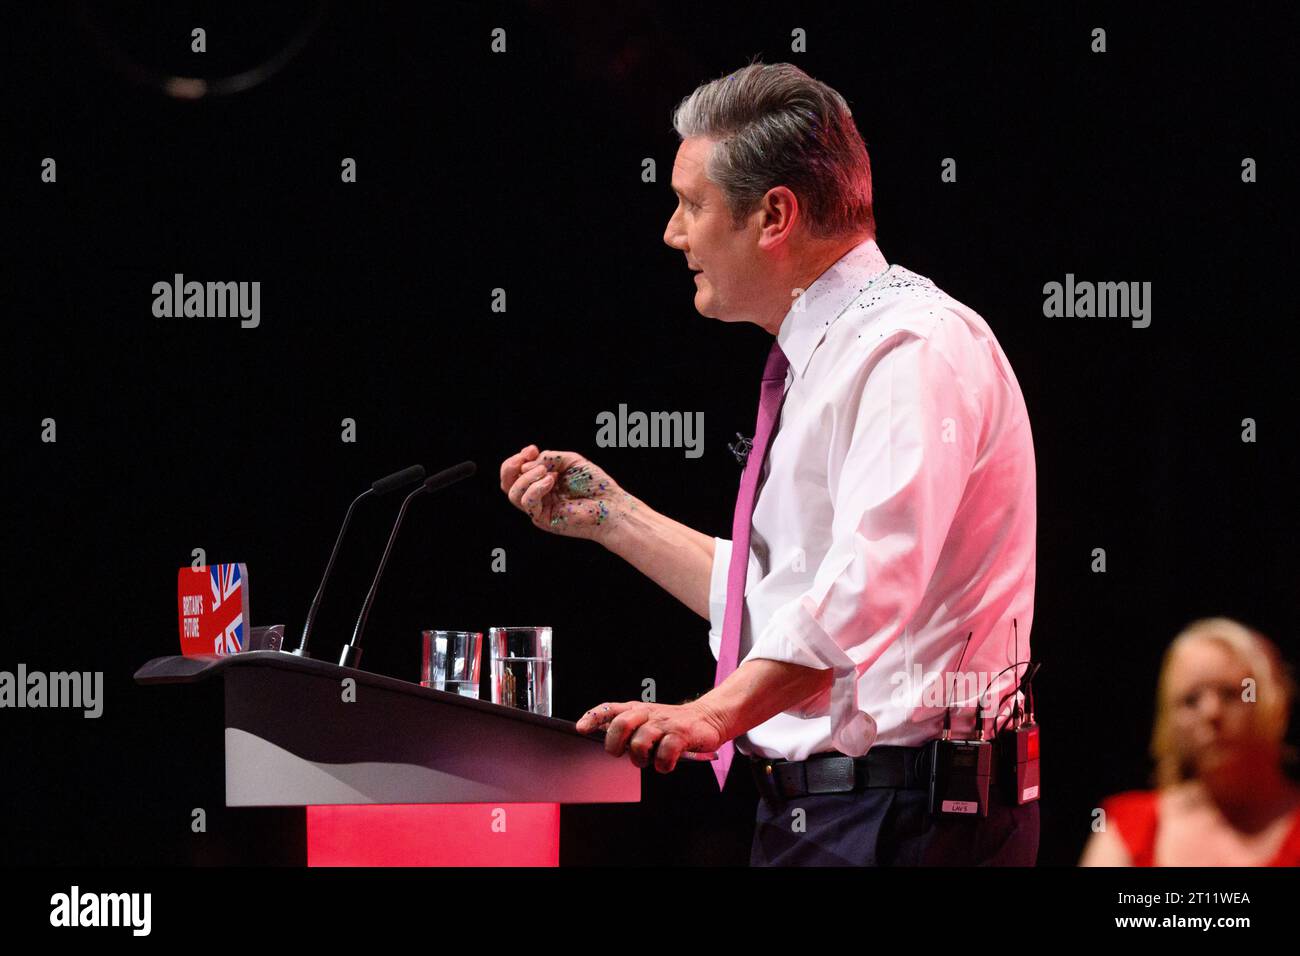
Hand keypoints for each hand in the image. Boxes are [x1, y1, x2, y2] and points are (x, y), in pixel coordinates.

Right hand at [499, 444, 633, 541]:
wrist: (611, 506)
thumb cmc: (594, 484)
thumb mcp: (570, 461)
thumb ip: (548, 459)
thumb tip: (526, 466)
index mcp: (542, 482)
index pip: (516, 472)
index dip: (518, 458)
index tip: (532, 449)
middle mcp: (538, 496)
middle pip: (507, 484)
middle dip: (510, 466)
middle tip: (526, 456)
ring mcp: (539, 508)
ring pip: (513, 493)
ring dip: (527, 477)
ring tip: (547, 472)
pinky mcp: (543, 519)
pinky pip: (528, 502)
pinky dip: (536, 488)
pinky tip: (552, 480)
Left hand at [575, 700, 726, 772]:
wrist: (708, 718)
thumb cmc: (672, 724)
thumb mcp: (648, 720)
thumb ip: (630, 729)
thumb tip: (609, 744)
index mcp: (637, 709)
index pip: (610, 709)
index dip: (593, 717)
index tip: (580, 728)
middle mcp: (649, 713)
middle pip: (621, 724)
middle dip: (615, 743)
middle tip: (619, 754)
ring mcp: (665, 723)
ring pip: (640, 742)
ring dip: (640, 758)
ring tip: (648, 760)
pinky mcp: (682, 734)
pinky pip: (665, 753)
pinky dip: (663, 764)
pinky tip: (666, 764)